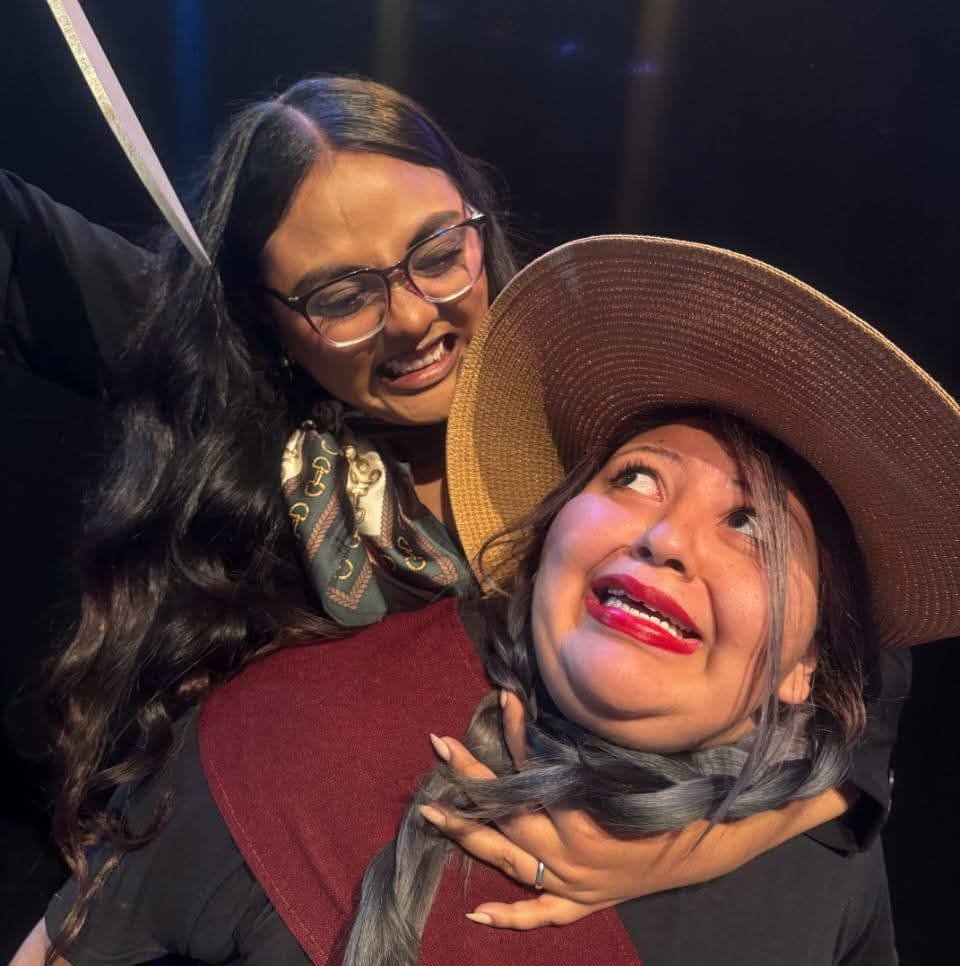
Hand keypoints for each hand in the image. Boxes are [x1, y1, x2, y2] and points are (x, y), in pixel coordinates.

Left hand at [421, 692, 851, 929]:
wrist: (722, 842)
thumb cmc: (699, 788)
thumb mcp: (684, 750)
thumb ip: (674, 719)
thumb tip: (703, 677)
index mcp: (599, 811)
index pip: (543, 767)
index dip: (519, 733)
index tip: (502, 696)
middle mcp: (580, 850)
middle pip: (511, 812)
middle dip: (471, 779)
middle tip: (438, 748)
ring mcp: (579, 881)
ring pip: (512, 859)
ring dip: (471, 836)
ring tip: (430, 813)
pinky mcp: (587, 899)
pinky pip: (544, 914)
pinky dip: (512, 917)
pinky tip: (477, 917)